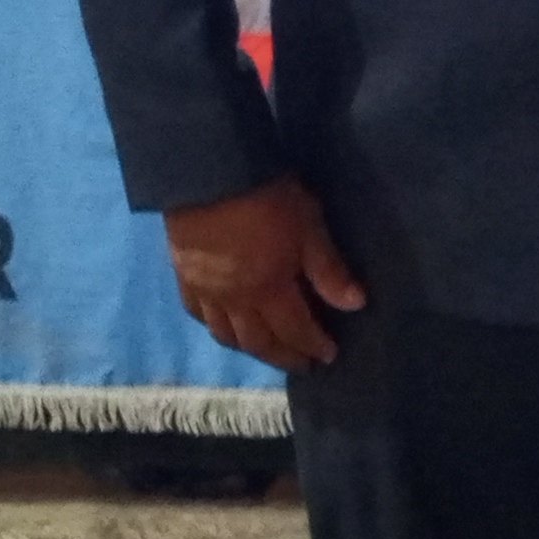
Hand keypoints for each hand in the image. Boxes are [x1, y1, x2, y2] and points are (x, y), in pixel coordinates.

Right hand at [162, 174, 365, 368]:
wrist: (205, 173)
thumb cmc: (265, 198)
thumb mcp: (307, 227)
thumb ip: (328, 269)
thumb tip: (355, 306)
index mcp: (268, 291)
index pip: (295, 330)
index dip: (313, 345)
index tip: (329, 356)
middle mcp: (234, 301)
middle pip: (259, 342)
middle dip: (283, 356)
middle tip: (302, 365)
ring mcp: (205, 290)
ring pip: (226, 334)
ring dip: (249, 348)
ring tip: (265, 350)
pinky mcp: (182, 274)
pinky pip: (197, 313)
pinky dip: (214, 326)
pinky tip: (222, 325)